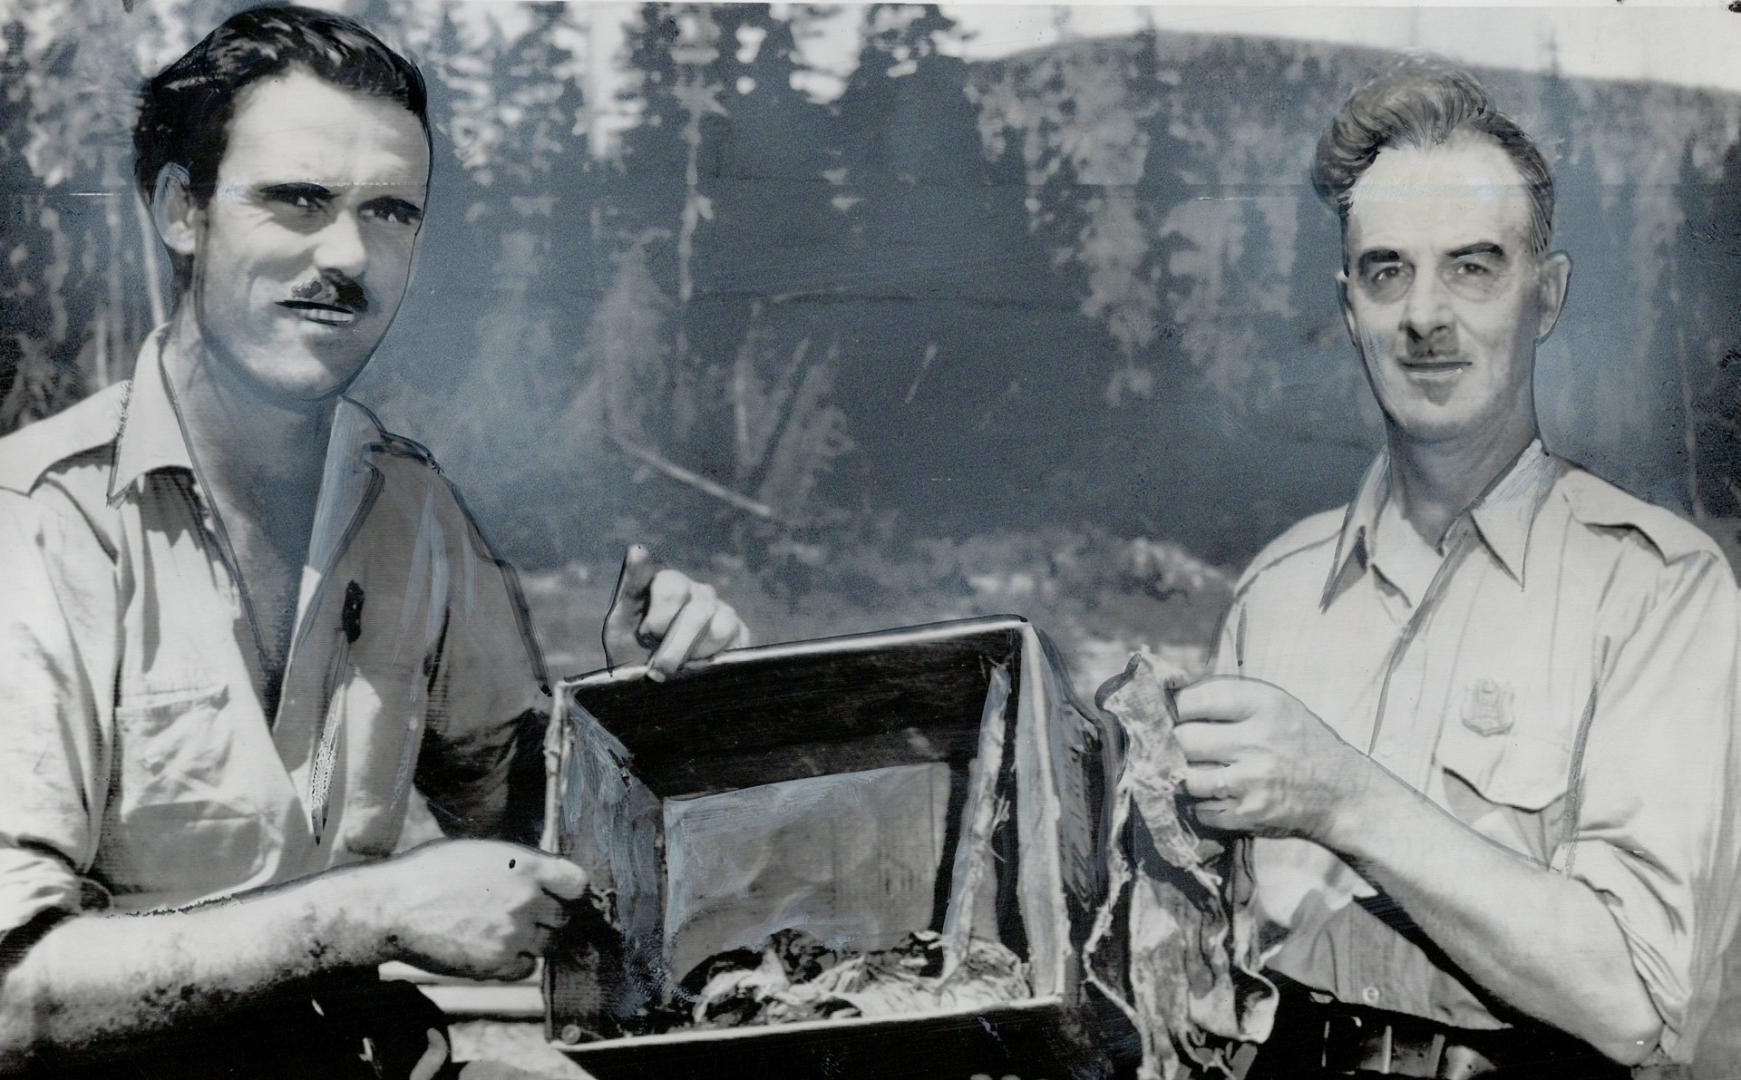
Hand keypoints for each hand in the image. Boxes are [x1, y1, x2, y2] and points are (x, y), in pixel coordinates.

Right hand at [371, 839, 589, 980]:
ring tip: (501, 930)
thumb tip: (545, 877)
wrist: (395, 907)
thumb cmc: (432, 872)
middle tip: (523, 914)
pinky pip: (526, 968)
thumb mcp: (483, 852)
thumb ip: (519, 865)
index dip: (569, 890)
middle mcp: (527, 900)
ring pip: (547, 944)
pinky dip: (516, 962)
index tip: (559, 893)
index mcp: (526, 866)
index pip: (578, 883)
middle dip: (548, 916)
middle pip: (563, 917)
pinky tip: (493, 948)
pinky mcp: (496, 963)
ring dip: (532, 940)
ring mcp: (514, 934)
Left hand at [602, 544, 750, 677]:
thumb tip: (637, 549)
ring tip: (678, 666)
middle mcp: (697, 591)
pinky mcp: (739, 632)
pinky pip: (735, 644)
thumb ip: (630, 588)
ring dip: (693, 656)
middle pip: (697, 614)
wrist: (650, 686)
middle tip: (657, 668)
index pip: (672, 588)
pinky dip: (712, 661)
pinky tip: (697, 665)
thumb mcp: (619, 624)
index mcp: (668, 582)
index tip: (646, 635)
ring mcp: (721, 609)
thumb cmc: (632, 651)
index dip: (659, 620)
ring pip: (719, 629)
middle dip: (673, 649)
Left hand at [1172, 676, 1375, 842]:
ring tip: (1201, 770)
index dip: (1176, 707)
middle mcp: (1257, 742)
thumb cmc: (1302, 742)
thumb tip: (1171, 692)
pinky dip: (1202, 804)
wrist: (1341, 793)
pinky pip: (1200, 809)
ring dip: (1187, 775)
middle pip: (1183, 740)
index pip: (1194, 700)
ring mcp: (1251, 782)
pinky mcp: (1248, 815)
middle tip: (1183, 745)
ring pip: (1186, 778)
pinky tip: (1218, 794)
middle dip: (1176, 743)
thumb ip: (1227, 696)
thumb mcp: (1276, 704)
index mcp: (1264, 706)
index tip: (1174, 713)